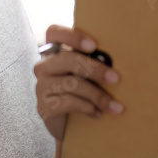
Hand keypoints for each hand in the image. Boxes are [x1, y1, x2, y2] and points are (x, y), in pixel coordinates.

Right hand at [33, 24, 123, 142]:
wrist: (70, 125)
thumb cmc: (83, 92)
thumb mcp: (87, 74)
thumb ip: (93, 61)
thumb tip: (115, 61)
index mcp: (54, 51)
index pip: (53, 32)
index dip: (72, 36)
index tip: (94, 46)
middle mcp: (44, 66)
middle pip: (66, 59)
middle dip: (94, 69)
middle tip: (115, 78)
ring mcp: (41, 86)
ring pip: (71, 84)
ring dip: (97, 95)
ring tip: (114, 106)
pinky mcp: (43, 106)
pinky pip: (67, 102)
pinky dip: (87, 108)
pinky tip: (97, 113)